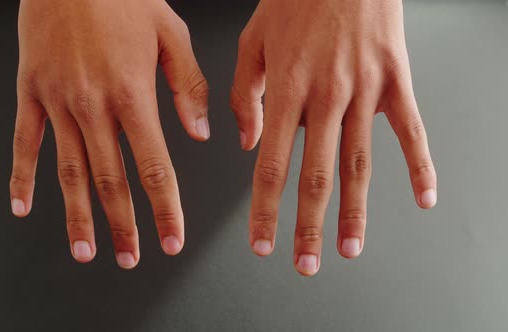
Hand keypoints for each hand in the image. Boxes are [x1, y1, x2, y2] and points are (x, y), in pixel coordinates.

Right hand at [10, 0, 208, 267]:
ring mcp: (58, 101)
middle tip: (130, 257)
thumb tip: (201, 132)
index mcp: (133, 93)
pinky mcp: (31, 91)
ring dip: (77, 215)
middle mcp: (94, 104)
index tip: (170, 238)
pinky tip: (22, 205)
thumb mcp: (171, 33)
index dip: (164, 208)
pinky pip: (25, 141)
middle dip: (123, 224)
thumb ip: (189, 86)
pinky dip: (21, 176)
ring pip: (69, 171)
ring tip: (85, 249)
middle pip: (111, 179)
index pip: (154, 166)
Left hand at [231, 0, 436, 275]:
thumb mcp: (252, 41)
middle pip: (316, 175)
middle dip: (308, 226)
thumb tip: (247, 143)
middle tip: (306, 263)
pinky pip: (411, 131)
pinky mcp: (395, 82)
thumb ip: (244, 95)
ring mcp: (364, 91)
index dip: (265, 208)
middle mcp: (325, 97)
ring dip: (354, 211)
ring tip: (349, 248)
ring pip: (359, 164)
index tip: (262, 241)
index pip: (270, 164)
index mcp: (285, 89)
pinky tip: (424, 198)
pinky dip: (420, 166)